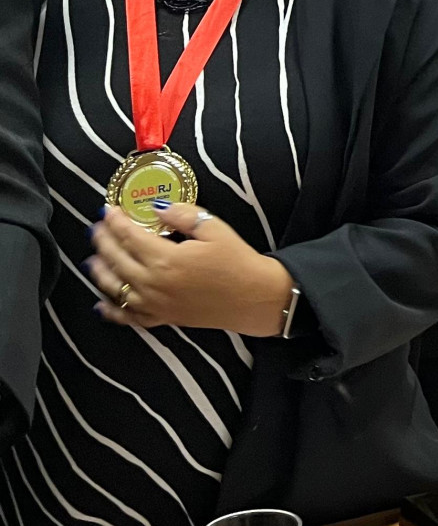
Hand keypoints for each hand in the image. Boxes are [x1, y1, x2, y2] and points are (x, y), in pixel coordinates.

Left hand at [88, 203, 293, 336]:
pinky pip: (128, 316)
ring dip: (100, 271)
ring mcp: (155, 303)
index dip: (115, 220)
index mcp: (166, 259)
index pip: (129, 235)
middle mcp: (153, 283)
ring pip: (114, 287)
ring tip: (93, 258)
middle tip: (97, 228)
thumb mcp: (215, 229)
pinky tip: (101, 303)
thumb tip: (158, 207)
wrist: (256, 298)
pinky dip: (111, 310)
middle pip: (116, 259)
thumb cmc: (238, 263)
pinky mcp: (162, 318)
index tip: (108, 210)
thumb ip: (183, 215)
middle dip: (103, 241)